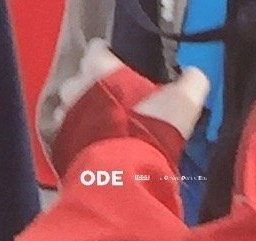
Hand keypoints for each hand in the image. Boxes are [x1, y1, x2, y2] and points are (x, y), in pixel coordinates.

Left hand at [49, 38, 208, 145]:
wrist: (122, 174)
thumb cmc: (150, 128)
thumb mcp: (182, 101)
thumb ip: (189, 84)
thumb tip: (193, 79)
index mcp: (102, 71)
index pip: (96, 53)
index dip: (104, 57)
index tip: (113, 64)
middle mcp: (77, 91)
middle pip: (77, 82)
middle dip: (88, 88)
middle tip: (107, 98)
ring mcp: (66, 121)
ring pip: (67, 110)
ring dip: (80, 115)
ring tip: (99, 125)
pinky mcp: (62, 149)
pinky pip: (67, 138)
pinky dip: (77, 140)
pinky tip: (93, 148)